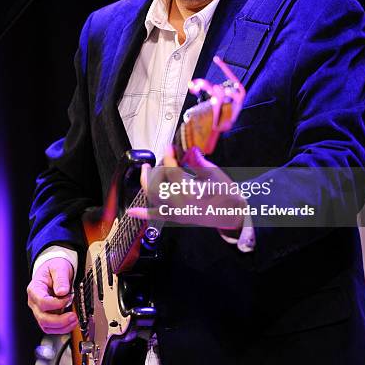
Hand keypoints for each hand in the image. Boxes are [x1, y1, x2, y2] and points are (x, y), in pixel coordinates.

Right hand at [27, 257, 77, 333]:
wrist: (53, 269)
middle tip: (73, 316)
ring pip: (46, 326)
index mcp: (35, 289)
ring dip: (61, 327)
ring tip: (74, 321)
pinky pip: (51, 327)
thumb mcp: (59, 267)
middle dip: (59, 320)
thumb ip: (61, 279)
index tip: (69, 298)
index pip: (42, 302)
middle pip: (42, 318)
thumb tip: (63, 292)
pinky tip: (70, 323)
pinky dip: (61, 328)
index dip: (56, 304)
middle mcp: (34, 302)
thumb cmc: (54, 267)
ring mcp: (39, 310)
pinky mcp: (46, 314)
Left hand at [128, 146, 245, 230]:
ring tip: (145, 169)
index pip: (172, 170)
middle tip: (163, 157)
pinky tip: (132, 212)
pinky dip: (144, 213)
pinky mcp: (177, 218)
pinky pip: (157, 216)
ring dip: (147, 183)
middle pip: (158, 183)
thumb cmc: (227, 194)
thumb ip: (198, 162)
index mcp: (189, 191)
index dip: (169, 156)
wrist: (233, 215)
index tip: (169, 146)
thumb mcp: (214, 175)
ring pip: (154, 196)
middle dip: (157, 168)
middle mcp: (178, 203)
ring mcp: (176, 212)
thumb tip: (189, 150)